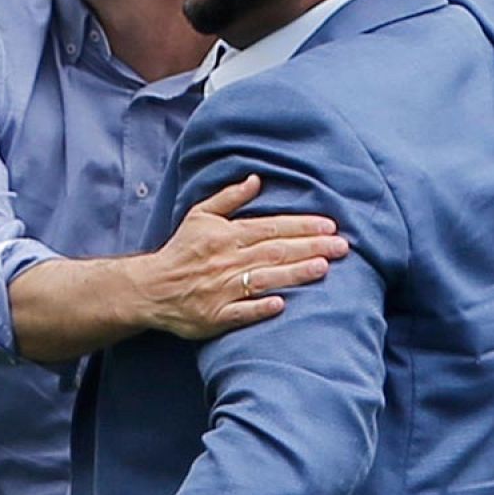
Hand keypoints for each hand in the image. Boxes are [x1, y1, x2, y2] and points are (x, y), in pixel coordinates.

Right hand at [129, 175, 348, 339]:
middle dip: (310, 247)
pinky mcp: (215, 316)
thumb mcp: (201, 215)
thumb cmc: (182, 250)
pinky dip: (259, 307)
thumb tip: (256, 179)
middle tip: (341, 246)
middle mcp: (227, 260)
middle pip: (274, 252)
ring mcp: (222, 289)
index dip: (301, 226)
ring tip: (323, 268)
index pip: (271, 228)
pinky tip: (281, 303)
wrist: (152, 287)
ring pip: (263, 279)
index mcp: (227, 235)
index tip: (330, 225)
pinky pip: (240, 312)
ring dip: (293, 274)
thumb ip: (230, 197)